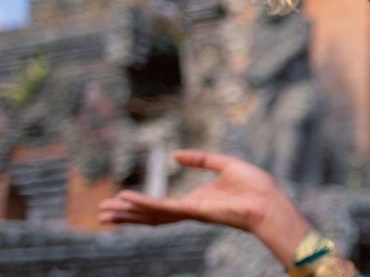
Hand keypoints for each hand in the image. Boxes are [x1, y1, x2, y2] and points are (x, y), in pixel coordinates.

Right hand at [98, 150, 309, 266]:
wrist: (268, 201)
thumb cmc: (254, 186)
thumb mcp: (224, 164)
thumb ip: (200, 159)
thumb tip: (176, 155)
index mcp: (196, 200)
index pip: (162, 205)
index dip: (141, 203)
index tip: (121, 200)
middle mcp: (189, 210)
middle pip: (150, 214)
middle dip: (126, 214)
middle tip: (101, 213)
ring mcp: (189, 212)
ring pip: (151, 214)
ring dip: (127, 213)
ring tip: (103, 213)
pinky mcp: (192, 211)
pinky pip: (162, 207)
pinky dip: (143, 203)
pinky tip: (125, 199)